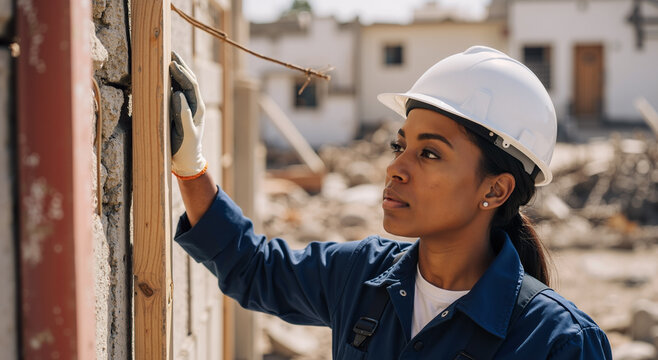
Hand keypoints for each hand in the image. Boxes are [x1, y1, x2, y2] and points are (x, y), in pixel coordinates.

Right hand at [170, 51, 206, 178]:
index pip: (191, 86)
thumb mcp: (186, 134)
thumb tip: (178, 95)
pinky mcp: (180, 110)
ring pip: (184, 84)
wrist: (186, 160)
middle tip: (170, 52)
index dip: (182, 74)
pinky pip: (177, 92)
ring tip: (169, 57)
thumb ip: (184, 116)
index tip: (171, 64)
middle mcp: (195, 105)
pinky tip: (165, 73)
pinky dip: (172, 81)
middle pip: (189, 81)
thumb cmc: (186, 149)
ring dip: (177, 70)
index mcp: (198, 109)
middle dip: (181, 66)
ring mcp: (188, 106)